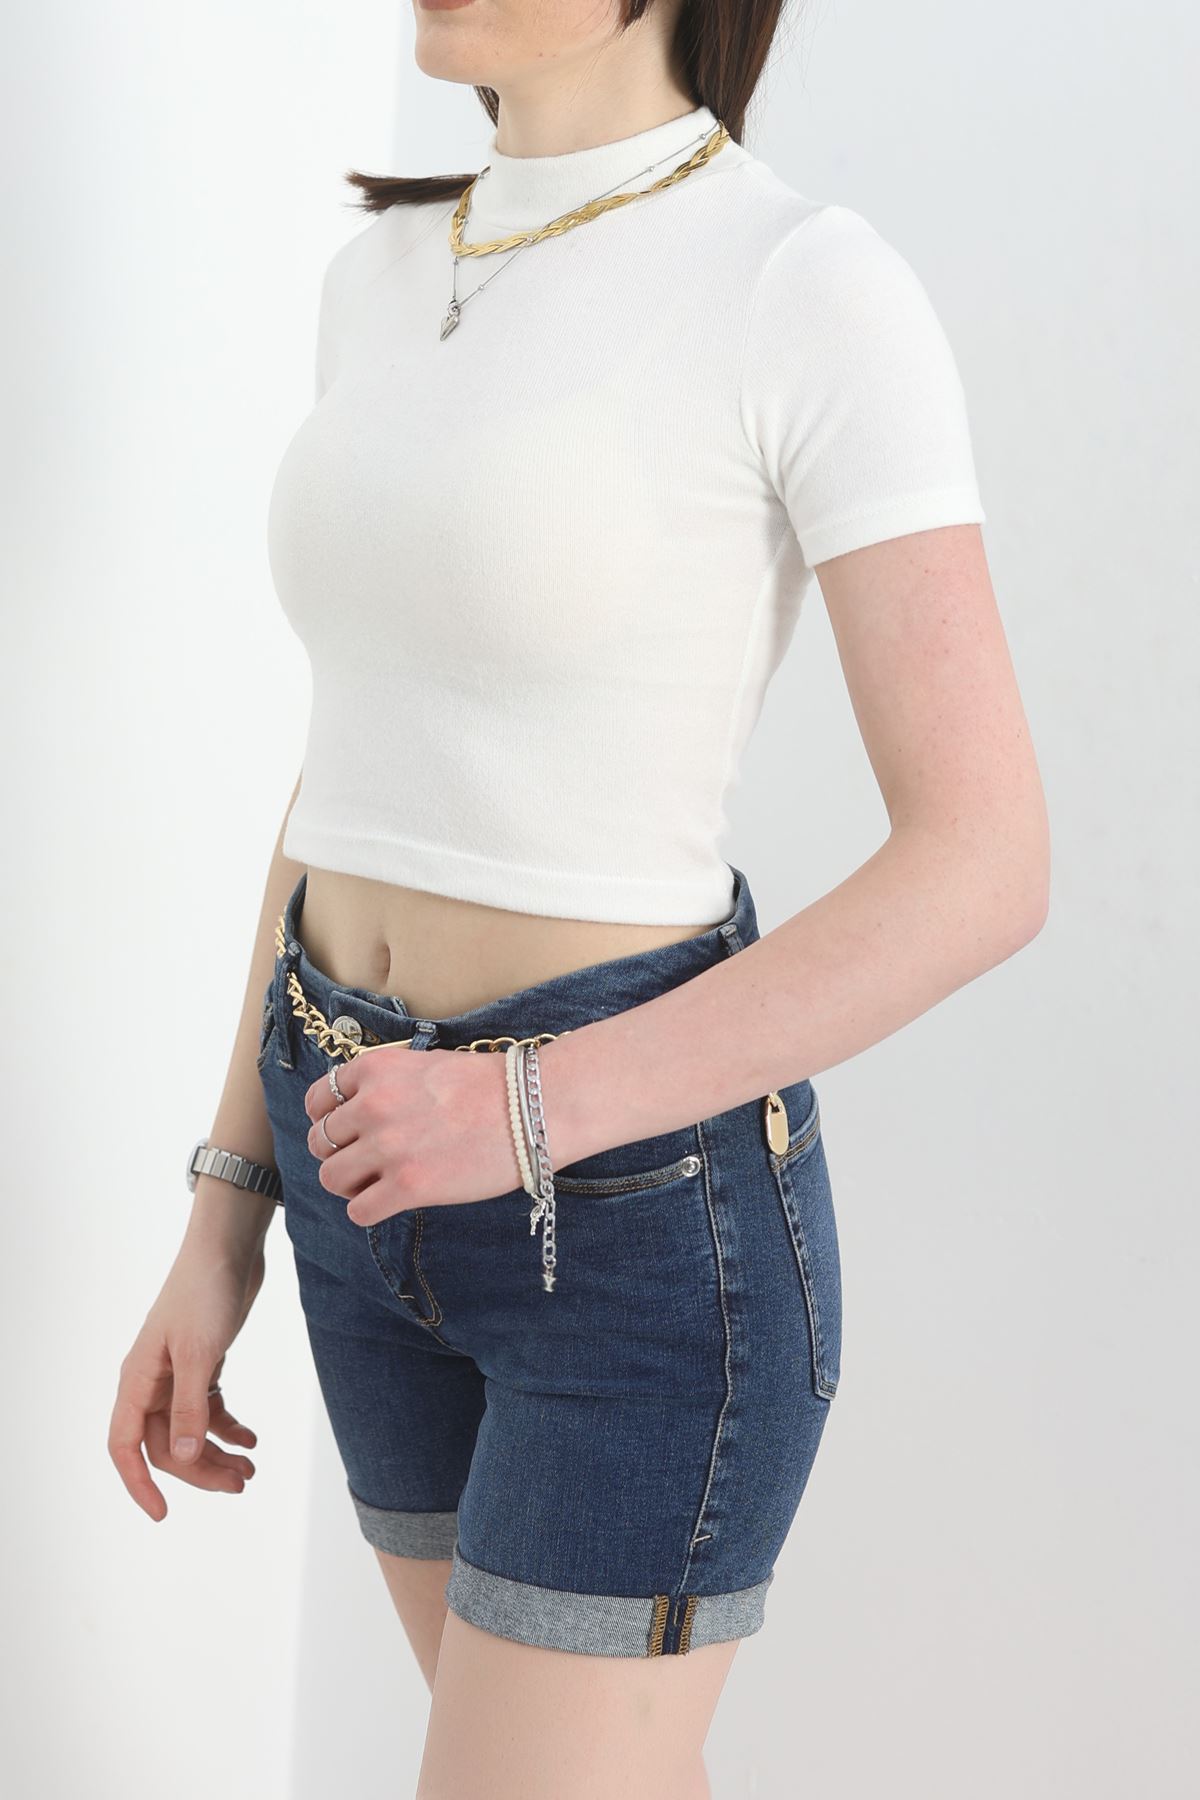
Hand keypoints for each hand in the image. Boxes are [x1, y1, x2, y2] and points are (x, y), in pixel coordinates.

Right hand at [108, 1241, 262, 1520]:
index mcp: (138, 1380)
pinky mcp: (203, 1364)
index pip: (125, 1446)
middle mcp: (152, 1382)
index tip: (162, 1514)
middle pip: (166, 1445)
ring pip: (189, 1431)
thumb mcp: (199, 1352)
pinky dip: (229, 1427)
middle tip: (241, 1484)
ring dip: (217, 1454)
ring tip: (249, 1470)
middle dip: (200, 1470)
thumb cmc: (205, 1291)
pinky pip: (209, 1409)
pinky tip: (251, 1440)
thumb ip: (189, 1406)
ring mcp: (178, 1374)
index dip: (139, 1483)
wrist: (228, 1248)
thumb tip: (180, 1455)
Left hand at [302, 1040, 574, 1228]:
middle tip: (368, 1160)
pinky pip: (358, 1211)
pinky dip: (369, 1209)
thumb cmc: (488, 1085)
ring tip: (378, 1182)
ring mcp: (388, 1147)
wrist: (534, 1106)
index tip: (348, 1130)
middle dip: (340, 1153)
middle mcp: (372, 1105)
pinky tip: (392, 1200)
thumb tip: (357, 1113)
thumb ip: (386, 1084)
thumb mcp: (424, 1064)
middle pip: (320, 1142)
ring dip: (350, 1184)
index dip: (329, 1119)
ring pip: (331, 1178)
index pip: (318, 1100)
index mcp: (376, 1069)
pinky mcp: (407, 1186)